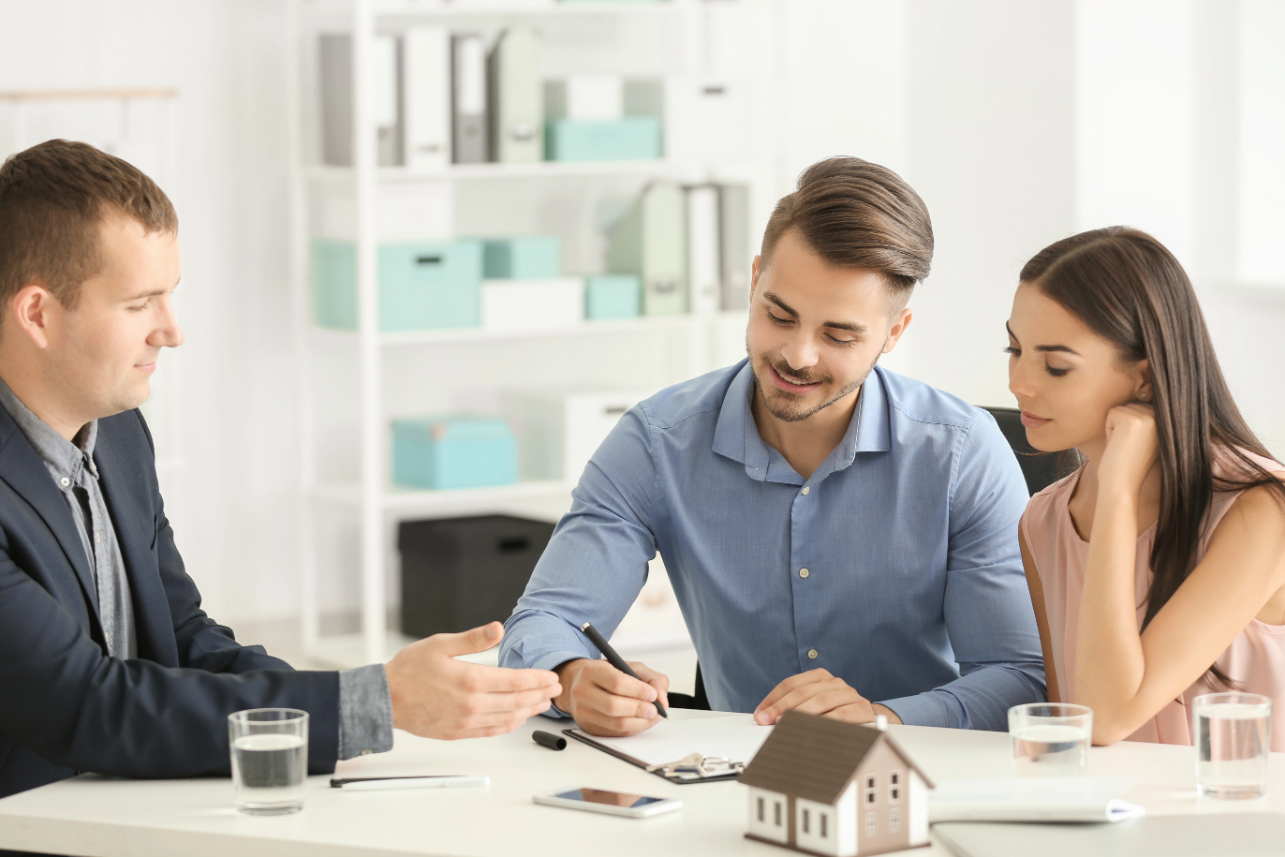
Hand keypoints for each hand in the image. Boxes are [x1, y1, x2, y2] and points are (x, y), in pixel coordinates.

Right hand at [385, 622, 560, 739]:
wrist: (384, 698)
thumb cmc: (409, 670)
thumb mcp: (441, 644)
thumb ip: (473, 639)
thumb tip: (499, 628)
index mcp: (471, 680)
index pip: (515, 681)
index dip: (537, 680)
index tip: (551, 677)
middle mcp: (472, 704)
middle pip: (517, 701)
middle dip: (540, 695)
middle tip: (555, 690)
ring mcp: (466, 721)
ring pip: (508, 719)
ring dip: (529, 711)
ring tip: (542, 703)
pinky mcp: (458, 732)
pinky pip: (492, 731)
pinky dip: (509, 724)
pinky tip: (517, 718)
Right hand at [555, 658, 669, 736]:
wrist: (582, 684)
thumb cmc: (607, 675)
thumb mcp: (631, 667)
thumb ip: (652, 679)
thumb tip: (661, 698)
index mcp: (592, 670)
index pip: (617, 683)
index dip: (639, 691)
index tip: (653, 694)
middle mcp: (583, 691)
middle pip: (614, 706)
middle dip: (639, 709)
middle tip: (654, 709)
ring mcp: (583, 711)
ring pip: (615, 723)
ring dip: (640, 722)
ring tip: (651, 716)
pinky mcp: (588, 727)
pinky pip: (615, 733)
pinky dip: (633, 728)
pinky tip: (641, 721)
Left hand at [753, 669, 901, 725]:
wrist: (870, 718)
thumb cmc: (837, 712)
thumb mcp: (814, 706)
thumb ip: (793, 708)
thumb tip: (766, 718)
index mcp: (819, 677)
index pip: (791, 684)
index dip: (773, 699)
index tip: (760, 714)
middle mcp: (834, 682)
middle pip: (803, 692)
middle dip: (782, 707)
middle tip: (767, 720)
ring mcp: (848, 694)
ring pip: (820, 701)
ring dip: (800, 714)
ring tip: (785, 724)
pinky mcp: (861, 708)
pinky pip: (840, 715)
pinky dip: (825, 722)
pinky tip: (812, 730)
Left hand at [1098, 402, 1157, 495]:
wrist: (1122, 483)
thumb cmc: (1129, 464)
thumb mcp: (1146, 439)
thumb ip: (1147, 421)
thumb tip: (1141, 398)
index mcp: (1167, 422)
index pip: (1139, 407)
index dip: (1130, 427)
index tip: (1135, 445)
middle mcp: (1160, 417)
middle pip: (1129, 406)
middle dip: (1122, 426)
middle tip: (1128, 447)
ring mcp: (1148, 418)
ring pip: (1120, 409)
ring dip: (1115, 428)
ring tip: (1124, 446)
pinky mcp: (1132, 420)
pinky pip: (1111, 413)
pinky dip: (1109, 429)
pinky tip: (1118, 444)